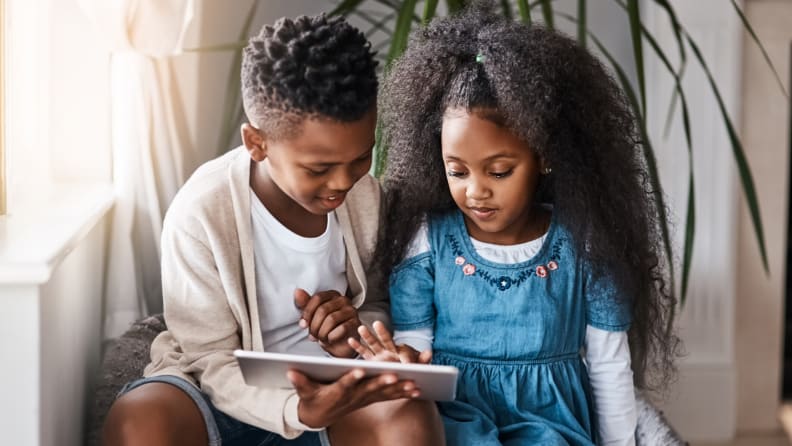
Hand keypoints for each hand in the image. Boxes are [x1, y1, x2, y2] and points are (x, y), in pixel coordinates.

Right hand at [288, 368, 419, 427]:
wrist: (318, 416)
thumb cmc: (311, 398)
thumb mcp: (303, 390)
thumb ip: (300, 381)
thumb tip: (290, 371)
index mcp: (336, 392)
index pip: (344, 384)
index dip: (351, 378)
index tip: (359, 370)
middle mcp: (352, 397)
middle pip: (368, 389)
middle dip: (382, 382)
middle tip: (395, 375)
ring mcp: (362, 399)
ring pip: (382, 393)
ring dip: (398, 389)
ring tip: (414, 383)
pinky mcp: (369, 399)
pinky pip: (388, 396)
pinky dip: (402, 392)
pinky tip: (417, 390)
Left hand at [294, 288, 359, 357]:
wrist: (340, 343)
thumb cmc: (327, 328)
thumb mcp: (313, 316)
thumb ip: (305, 304)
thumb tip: (298, 292)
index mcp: (332, 295)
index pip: (317, 298)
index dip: (307, 313)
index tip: (303, 324)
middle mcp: (343, 300)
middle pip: (323, 310)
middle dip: (314, 326)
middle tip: (312, 335)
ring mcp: (351, 311)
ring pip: (331, 319)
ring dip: (322, 332)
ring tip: (321, 338)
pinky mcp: (356, 323)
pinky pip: (342, 328)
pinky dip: (332, 337)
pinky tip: (330, 339)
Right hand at [348, 320, 432, 363]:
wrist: (404, 376)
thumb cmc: (412, 370)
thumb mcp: (419, 366)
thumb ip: (423, 360)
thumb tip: (429, 352)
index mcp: (403, 353)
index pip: (404, 353)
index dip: (406, 358)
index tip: (407, 364)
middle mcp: (390, 351)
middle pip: (386, 340)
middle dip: (382, 333)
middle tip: (377, 323)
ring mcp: (380, 355)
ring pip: (373, 344)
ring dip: (367, 336)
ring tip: (361, 328)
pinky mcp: (372, 361)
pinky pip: (364, 353)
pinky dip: (358, 346)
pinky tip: (351, 340)